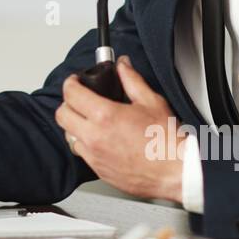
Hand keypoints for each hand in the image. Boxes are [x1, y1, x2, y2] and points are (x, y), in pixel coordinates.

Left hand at [54, 56, 185, 202]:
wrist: (176, 172)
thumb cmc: (167, 141)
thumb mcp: (151, 101)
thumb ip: (132, 80)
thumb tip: (123, 66)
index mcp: (105, 116)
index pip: (71, 94)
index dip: (71, 83)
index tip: (75, 81)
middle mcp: (94, 137)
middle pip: (62, 116)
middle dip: (68, 103)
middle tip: (79, 98)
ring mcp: (95, 156)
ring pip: (69, 136)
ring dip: (75, 125)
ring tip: (89, 120)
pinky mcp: (100, 171)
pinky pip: (82, 154)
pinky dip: (85, 143)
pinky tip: (100, 139)